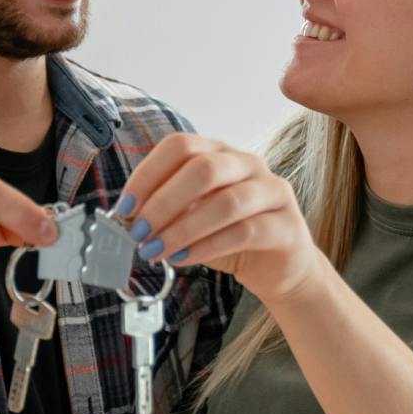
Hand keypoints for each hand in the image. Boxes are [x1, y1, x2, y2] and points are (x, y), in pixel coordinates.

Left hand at [115, 133, 322, 302]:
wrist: (278, 267)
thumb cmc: (230, 238)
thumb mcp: (192, 217)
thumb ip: (166, 210)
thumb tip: (127, 217)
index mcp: (220, 152)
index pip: (180, 146)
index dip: (148, 175)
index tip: (125, 208)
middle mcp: (248, 164)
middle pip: (203, 169)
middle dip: (162, 202)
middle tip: (138, 232)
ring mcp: (272, 192)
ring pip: (224, 203)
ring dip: (181, 229)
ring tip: (155, 251)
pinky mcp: (287, 226)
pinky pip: (243, 232)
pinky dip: (205, 247)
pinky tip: (181, 258)